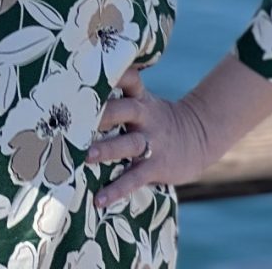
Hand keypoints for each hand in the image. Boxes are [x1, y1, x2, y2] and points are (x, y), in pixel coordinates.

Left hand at [86, 65, 212, 208]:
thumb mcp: (142, 100)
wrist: (198, 137)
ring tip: (86, 156)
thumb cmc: (155, 117)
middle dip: (102, 114)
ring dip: (107, 149)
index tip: (92, 72)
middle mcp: (145, 117)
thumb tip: (73, 89)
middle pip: (124, 110)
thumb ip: (116, 95)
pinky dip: (117, 189)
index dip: (115, 74)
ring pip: (128, 144)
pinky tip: (99, 199)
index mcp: (140, 98)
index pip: (129, 79)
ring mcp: (152, 142)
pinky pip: (134, 179)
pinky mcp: (156, 167)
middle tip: (76, 118)